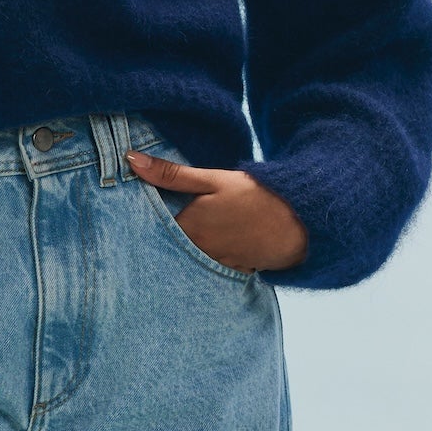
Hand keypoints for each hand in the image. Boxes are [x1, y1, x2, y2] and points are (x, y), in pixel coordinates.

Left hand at [126, 152, 307, 272]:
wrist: (301, 220)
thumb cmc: (255, 195)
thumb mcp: (212, 179)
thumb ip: (170, 174)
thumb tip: (130, 159)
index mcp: (187, 227)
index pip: (151, 229)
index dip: (144, 221)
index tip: (133, 215)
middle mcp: (197, 252)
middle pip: (169, 247)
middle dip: (163, 239)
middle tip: (158, 230)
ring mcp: (215, 265)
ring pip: (189, 260)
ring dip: (184, 252)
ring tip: (188, 239)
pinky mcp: (232, 271)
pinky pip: (210, 269)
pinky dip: (207, 261)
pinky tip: (213, 249)